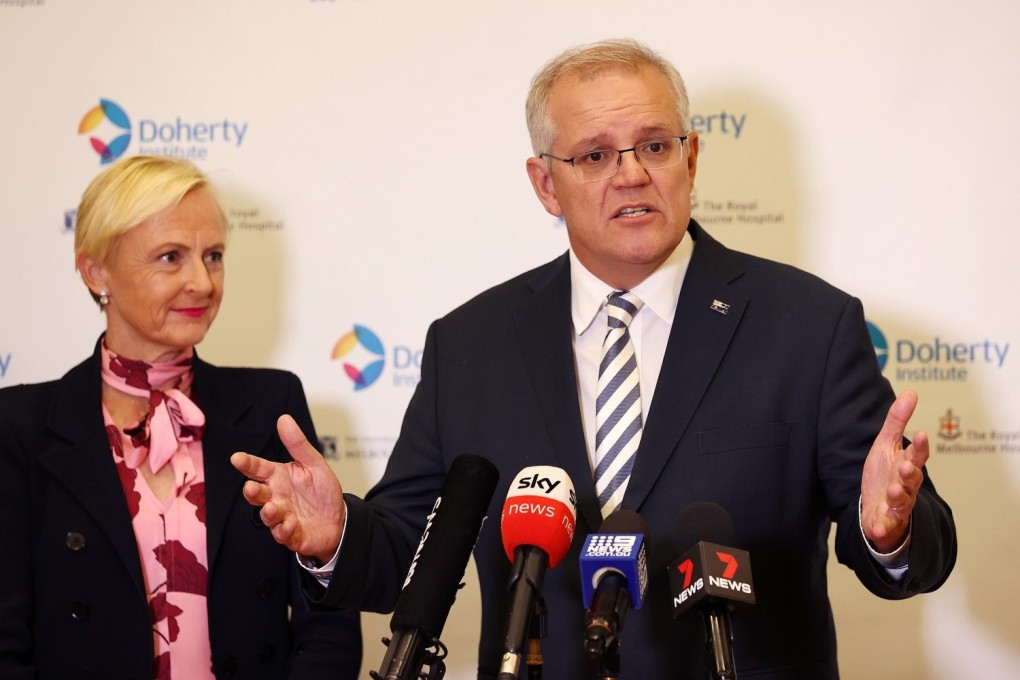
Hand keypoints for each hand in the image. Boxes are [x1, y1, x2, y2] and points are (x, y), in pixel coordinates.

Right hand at [231, 414, 344, 563]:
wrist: (338, 520)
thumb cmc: (322, 492)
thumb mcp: (314, 464)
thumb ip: (298, 444)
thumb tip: (284, 419)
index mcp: (279, 477)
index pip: (258, 468)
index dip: (247, 463)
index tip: (237, 458)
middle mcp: (276, 497)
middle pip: (257, 494)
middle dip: (252, 492)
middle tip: (251, 488)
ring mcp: (281, 517)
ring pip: (267, 516)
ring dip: (268, 513)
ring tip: (272, 508)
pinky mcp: (290, 535)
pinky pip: (283, 534)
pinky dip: (284, 530)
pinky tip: (289, 524)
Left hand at [860, 390, 927, 552]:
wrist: (877, 507)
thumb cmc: (884, 473)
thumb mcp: (886, 445)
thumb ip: (897, 421)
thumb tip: (911, 392)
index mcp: (906, 465)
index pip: (917, 455)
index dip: (919, 446)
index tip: (920, 434)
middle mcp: (905, 485)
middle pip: (912, 479)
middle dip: (910, 473)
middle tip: (905, 467)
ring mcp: (897, 504)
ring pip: (902, 501)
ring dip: (898, 496)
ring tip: (893, 491)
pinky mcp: (887, 521)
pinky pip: (886, 525)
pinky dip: (883, 527)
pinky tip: (877, 527)